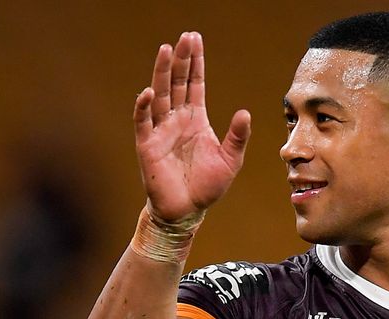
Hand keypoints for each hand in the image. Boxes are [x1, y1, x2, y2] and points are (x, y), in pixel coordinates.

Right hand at [133, 31, 250, 221]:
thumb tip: (244, 112)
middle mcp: (177, 120)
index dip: (196, 63)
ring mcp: (161, 131)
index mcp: (196, 119)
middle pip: (177, 83)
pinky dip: (144, 107)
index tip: (195, 40)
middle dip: (181, 60)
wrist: (187, 210)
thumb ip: (237, 136)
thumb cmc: (208, 186)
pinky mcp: (148, 146)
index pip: (195, 84)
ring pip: (160, 95)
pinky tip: (148, 91)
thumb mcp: (231, 160)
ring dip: (162, 73)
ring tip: (166, 50)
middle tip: (185, 37)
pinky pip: (144, 122)